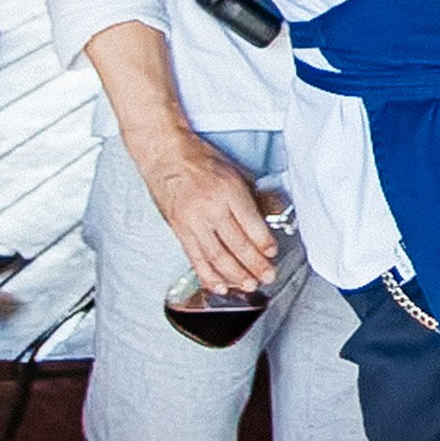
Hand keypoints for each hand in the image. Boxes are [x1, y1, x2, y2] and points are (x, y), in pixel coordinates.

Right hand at [136, 129, 279, 298]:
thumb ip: (256, 196)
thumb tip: (275, 213)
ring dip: (235, 275)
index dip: (264, 243)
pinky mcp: (179, 230)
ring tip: (249, 285)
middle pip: (237, 245)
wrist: (164, 155)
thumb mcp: (236, 172)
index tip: (273, 253)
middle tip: (268, 275)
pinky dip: (209, 276)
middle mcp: (210, 208)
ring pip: (217, 257)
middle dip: (255, 265)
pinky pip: (195, 259)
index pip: (252, 225)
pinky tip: (220, 285)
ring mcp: (192, 221)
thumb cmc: (199, 160)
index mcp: (228, 191)